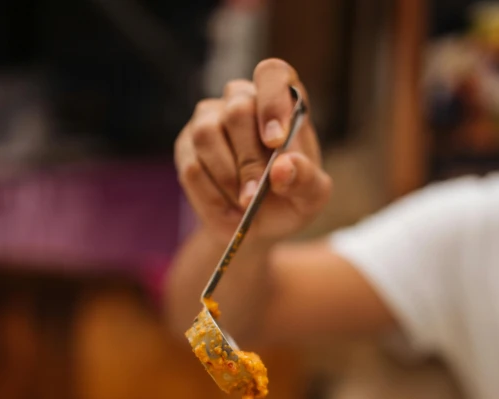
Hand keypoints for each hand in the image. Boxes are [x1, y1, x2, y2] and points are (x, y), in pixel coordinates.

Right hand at [174, 59, 331, 242]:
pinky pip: (192, 167)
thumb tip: (282, 168)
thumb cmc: (290, 199)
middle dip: (248, 160)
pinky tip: (228, 208)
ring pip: (206, 135)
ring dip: (227, 177)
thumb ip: (305, 179)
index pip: (272, 74)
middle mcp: (242, 100)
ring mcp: (210, 120)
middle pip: (237, 110)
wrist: (258, 225)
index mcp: (281, 100)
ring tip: (244, 204)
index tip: (275, 141)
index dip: (272, 102)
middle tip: (255, 195)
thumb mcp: (311, 196)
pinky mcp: (187, 147)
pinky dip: (212, 196)